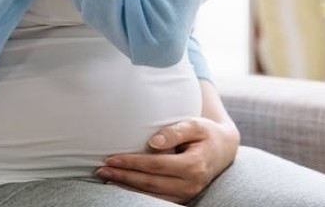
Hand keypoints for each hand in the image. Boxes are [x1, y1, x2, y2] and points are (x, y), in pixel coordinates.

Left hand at [95, 117, 239, 203]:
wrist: (223, 150)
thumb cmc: (206, 133)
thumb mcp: (195, 125)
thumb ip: (175, 131)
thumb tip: (152, 142)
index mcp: (194, 165)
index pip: (156, 165)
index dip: (132, 162)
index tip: (112, 157)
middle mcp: (191, 184)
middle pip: (149, 182)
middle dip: (123, 176)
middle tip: (101, 169)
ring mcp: (187, 194)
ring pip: (150, 194)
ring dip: (126, 187)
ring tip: (106, 177)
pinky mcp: (183, 198)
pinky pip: (156, 199)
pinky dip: (137, 194)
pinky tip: (122, 186)